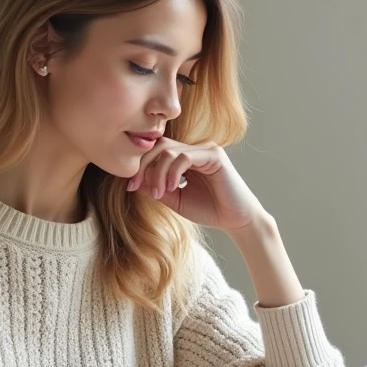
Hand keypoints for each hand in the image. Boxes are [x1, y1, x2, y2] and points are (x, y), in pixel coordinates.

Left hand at [126, 139, 267, 231]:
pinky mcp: (214, 155)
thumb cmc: (209, 210)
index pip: (155, 151)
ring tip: (159, 192)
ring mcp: (205, 150)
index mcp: (185, 157)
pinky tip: (173, 187)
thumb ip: (157, 188)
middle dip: (143, 166)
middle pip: (158, 145)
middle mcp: (194, 149)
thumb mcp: (176, 200)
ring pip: (169, 150)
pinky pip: (184, 156)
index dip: (140, 166)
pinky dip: (173, 172)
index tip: (131, 186)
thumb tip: (134, 181)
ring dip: (157, 173)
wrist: (236, 221)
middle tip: (136, 186)